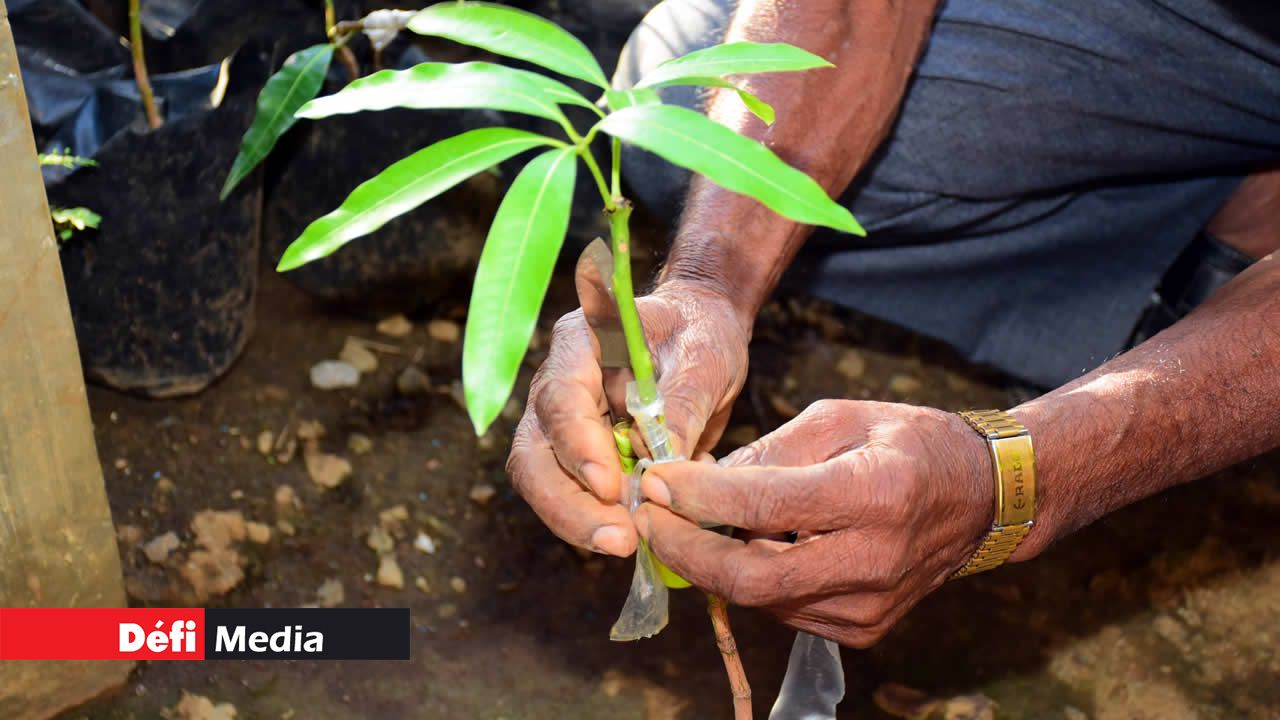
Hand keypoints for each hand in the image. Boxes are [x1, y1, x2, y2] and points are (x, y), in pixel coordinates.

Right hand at [507, 281, 751, 556]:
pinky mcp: (580, 458)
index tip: (610, 487)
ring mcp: (562, 425)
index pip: (561, 399)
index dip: (579, 447)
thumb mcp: (703, 356)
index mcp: (579, 345)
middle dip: (568, 504)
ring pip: (545, 482)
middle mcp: (557, 387)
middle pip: (535, 454)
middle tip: (617, 539)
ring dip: (581, 521)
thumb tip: (663, 460)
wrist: (699, 338)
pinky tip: (642, 531)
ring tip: (628, 544)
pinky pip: (576, 497)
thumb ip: (682, 401)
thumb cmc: (699, 333)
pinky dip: (603, 519)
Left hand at [636, 400, 994, 646]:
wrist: (981, 498)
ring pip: (762, 598)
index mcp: (875, 492)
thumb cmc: (906, 442)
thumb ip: (768, 452)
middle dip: (686, 550)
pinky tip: (749, 544)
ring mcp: (870, 605)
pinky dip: (754, 577)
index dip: (698, 498)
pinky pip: (784, 609)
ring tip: (693, 521)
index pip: (764, 507)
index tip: (656, 481)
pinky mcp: (863, 628)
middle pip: (753, 578)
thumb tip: (697, 482)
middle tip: (649, 519)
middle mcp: (875, 559)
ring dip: (716, 562)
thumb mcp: (838, 418)